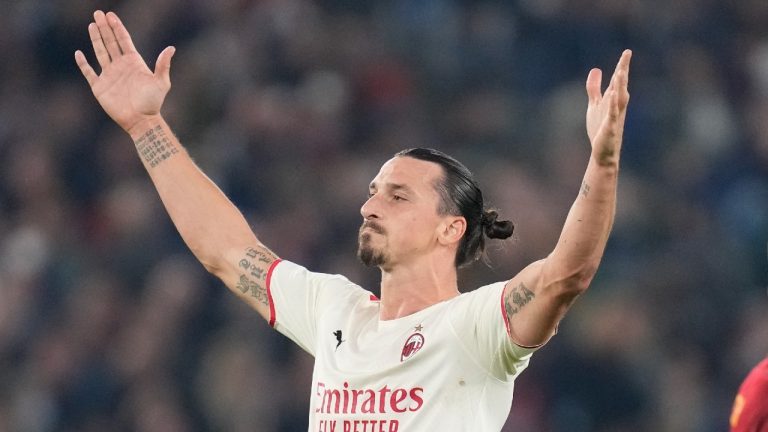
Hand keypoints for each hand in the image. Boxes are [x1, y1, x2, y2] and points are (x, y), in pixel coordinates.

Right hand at [75, 10, 174, 132]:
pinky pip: (89, 72)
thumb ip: (163, 65)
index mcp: (134, 62)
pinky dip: (83, 64)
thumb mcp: (161, 83)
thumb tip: (171, 48)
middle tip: (98, 13)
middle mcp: (120, 66)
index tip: (111, 15)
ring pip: (100, 52)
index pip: (124, 40)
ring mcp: (109, 75)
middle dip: (104, 27)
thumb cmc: (153, 103)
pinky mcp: (99, 87)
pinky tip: (79, 53)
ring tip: (92, 25)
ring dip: (95, 39)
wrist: (141, 121)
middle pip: (110, 42)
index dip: (117, 27)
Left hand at [585, 50, 631, 165]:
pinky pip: (612, 114)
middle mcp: (617, 106)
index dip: (622, 66)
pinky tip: (612, 94)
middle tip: (627, 55)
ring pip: (619, 98)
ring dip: (620, 85)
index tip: (627, 51)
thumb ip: (594, 88)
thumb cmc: (600, 128)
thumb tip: (596, 69)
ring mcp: (615, 116)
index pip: (618, 80)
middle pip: (621, 85)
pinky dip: (612, 104)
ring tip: (620, 71)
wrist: (603, 152)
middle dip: (623, 70)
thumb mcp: (594, 104)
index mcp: (613, 99)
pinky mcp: (610, 127)